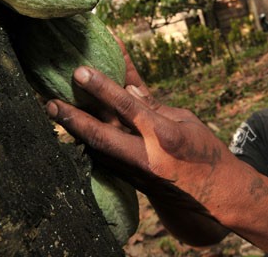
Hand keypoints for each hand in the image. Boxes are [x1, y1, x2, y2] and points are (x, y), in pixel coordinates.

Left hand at [45, 65, 237, 212]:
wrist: (216, 195)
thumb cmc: (205, 152)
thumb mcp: (186, 121)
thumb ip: (155, 107)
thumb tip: (130, 91)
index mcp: (165, 136)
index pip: (128, 107)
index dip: (102, 88)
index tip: (80, 71)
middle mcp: (146, 156)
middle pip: (102, 135)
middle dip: (74, 118)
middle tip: (50, 102)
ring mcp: (137, 172)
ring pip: (97, 148)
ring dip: (75, 130)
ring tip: (54, 111)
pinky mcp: (132, 181)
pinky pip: (105, 158)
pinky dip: (89, 142)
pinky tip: (74, 129)